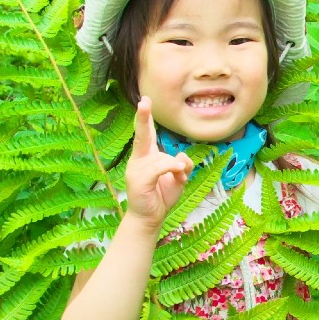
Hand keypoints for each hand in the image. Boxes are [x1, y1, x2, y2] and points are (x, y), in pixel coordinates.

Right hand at [124, 96, 192, 231]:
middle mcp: (138, 160)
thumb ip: (182, 166)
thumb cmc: (161, 196)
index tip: (145, 101)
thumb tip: (181, 158)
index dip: (146, 118)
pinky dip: (171, 167)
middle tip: (144, 101)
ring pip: (163, 158)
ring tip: (175, 179)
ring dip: (175, 168)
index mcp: (146, 157)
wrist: (150, 218)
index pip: (147, 134)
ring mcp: (136, 170)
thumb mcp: (178, 179)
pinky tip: (178, 170)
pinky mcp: (139, 180)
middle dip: (143, 118)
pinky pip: (160, 167)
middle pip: (142, 135)